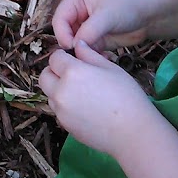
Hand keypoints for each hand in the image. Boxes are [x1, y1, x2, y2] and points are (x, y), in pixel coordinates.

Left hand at [39, 40, 157, 156]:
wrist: (133, 133)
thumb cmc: (127, 96)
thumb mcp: (110, 68)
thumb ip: (89, 54)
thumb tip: (78, 45)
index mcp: (72, 72)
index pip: (54, 58)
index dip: (64, 56)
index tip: (74, 59)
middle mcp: (61, 91)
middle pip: (45, 76)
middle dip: (54, 72)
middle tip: (73, 74)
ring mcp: (61, 111)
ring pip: (49, 94)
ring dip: (58, 90)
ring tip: (81, 92)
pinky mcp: (65, 126)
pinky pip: (58, 111)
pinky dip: (65, 106)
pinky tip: (84, 108)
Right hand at [52, 0, 159, 49]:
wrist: (152, 14)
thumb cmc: (128, 5)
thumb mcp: (107, 16)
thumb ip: (88, 31)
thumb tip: (73, 47)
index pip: (59, 19)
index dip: (62, 34)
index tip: (71, 48)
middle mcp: (77, 12)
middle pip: (64, 33)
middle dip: (72, 45)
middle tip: (82, 56)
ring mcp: (86, 27)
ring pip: (74, 44)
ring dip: (82, 53)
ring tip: (94, 59)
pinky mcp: (95, 39)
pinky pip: (86, 51)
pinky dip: (91, 57)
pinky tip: (102, 59)